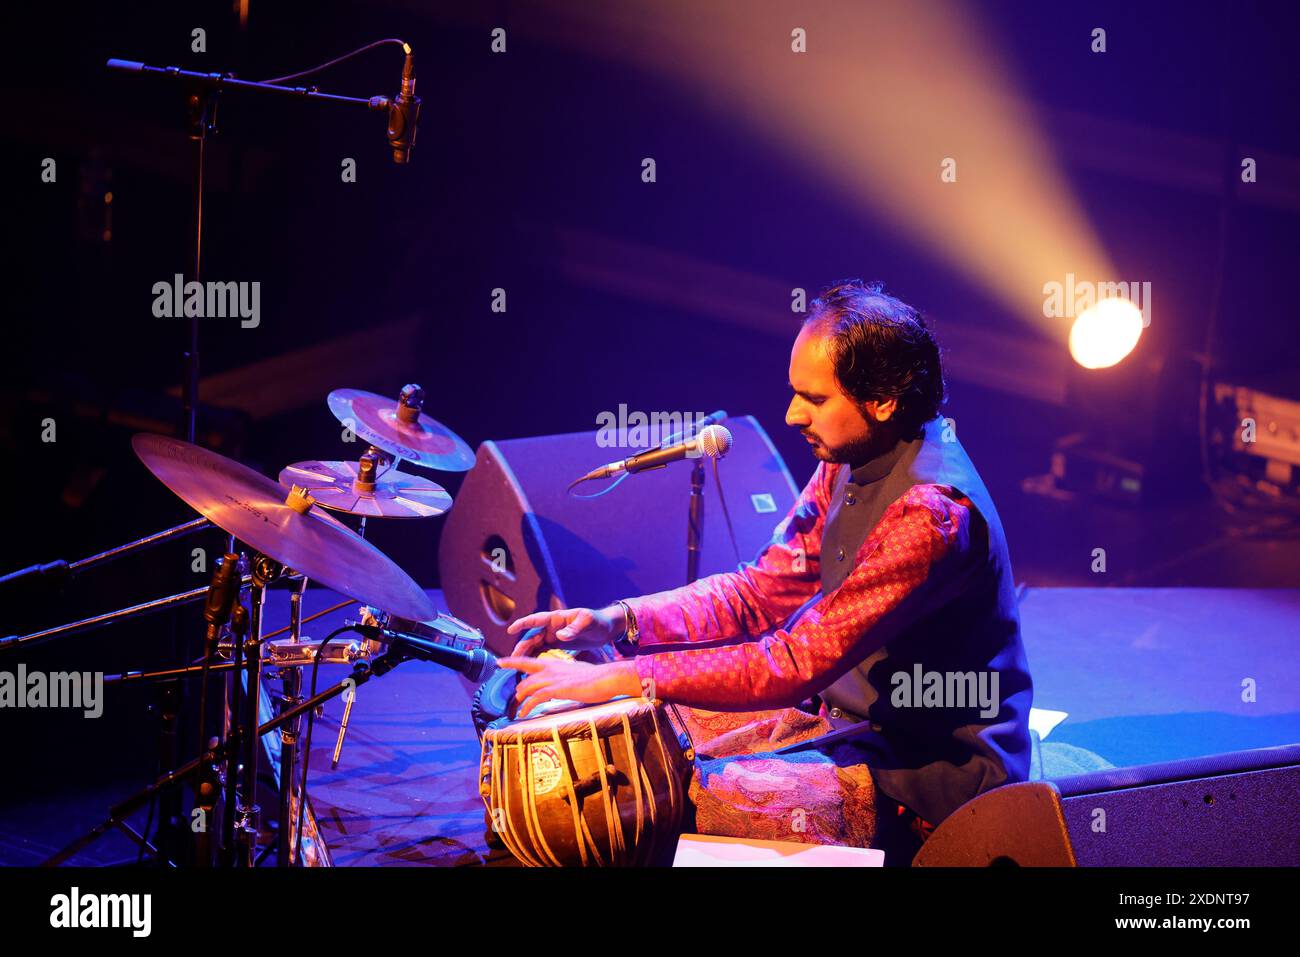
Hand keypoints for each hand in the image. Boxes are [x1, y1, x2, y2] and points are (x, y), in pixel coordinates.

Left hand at [496, 657, 641, 719]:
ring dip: (519, 700)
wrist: (605, 678)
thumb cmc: (595, 678)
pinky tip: (523, 713)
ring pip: (527, 687)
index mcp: (554, 662)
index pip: (528, 661)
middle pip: (524, 676)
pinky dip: (526, 706)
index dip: (513, 661)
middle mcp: (550, 668)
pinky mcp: (556, 689)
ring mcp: (552, 678)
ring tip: (516, 710)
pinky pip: (535, 698)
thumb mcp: (575, 673)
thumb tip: (561, 684)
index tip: (500, 662)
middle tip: (514, 700)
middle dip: (517, 689)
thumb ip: (564, 677)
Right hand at [505, 604, 623, 656]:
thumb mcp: (588, 622)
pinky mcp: (558, 644)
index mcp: (557, 618)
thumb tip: (559, 635)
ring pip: (535, 645)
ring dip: (526, 654)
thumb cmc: (598, 621)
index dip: (523, 624)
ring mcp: (554, 636)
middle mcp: (552, 626)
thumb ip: (574, 628)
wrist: (606, 629)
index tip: (511, 629)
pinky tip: (530, 669)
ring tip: (517, 666)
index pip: (536, 619)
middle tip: (512, 659)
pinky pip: (542, 651)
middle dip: (521, 647)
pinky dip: (535, 658)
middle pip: (532, 636)